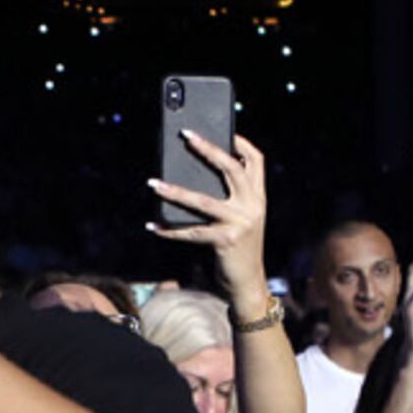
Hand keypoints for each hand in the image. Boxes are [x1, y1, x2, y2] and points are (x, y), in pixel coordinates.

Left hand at [147, 129, 273, 303]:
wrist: (249, 283)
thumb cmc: (239, 248)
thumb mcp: (243, 218)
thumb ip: (231, 198)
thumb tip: (195, 175)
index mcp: (258, 197)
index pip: (256, 161)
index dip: (241, 143)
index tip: (224, 129)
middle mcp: (253, 206)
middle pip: (232, 168)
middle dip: (208, 149)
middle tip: (187, 136)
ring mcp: (240, 223)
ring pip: (203, 200)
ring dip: (175, 191)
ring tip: (154, 183)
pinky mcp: (225, 240)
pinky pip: (191, 231)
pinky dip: (170, 230)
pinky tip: (154, 226)